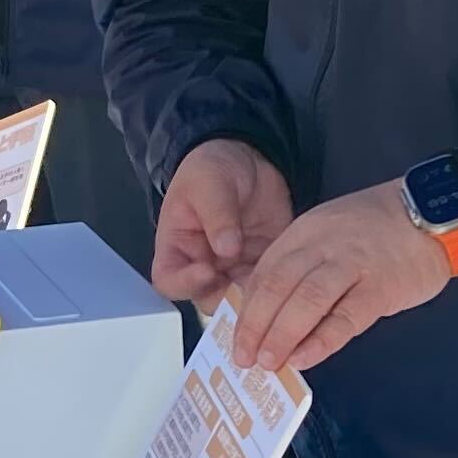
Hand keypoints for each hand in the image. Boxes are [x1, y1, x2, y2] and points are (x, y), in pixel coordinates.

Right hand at [149, 139, 292, 306]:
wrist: (248, 158)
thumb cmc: (213, 168)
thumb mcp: (209, 182)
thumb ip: (217, 213)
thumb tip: (227, 248)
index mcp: (178, 248)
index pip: (170, 280)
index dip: (186, 283)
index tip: (208, 270)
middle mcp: (203, 265)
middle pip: (208, 298)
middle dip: (227, 298)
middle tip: (247, 285)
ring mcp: (234, 269)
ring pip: (241, 299)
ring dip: (255, 297)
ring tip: (271, 282)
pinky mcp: (262, 266)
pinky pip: (269, 286)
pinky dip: (278, 286)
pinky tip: (287, 274)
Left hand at [228, 181, 453, 375]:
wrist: (435, 214)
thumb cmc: (381, 230)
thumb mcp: (331, 234)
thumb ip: (303, 265)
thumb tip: (275, 314)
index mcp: (305, 232)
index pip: (265, 273)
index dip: (248, 310)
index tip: (238, 338)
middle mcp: (323, 245)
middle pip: (277, 286)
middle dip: (255, 326)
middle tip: (244, 358)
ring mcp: (353, 264)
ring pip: (306, 301)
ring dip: (281, 335)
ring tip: (268, 362)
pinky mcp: (381, 287)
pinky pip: (346, 317)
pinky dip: (322, 340)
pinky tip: (305, 358)